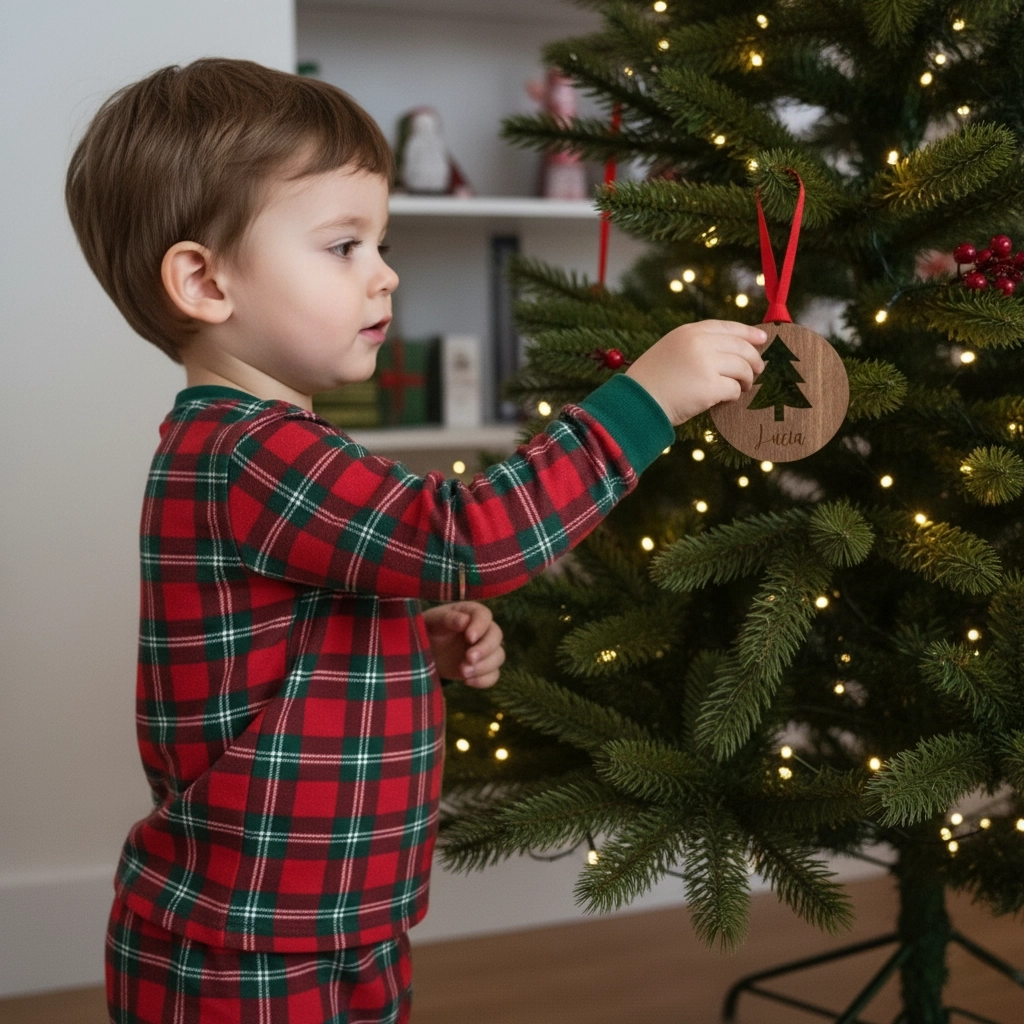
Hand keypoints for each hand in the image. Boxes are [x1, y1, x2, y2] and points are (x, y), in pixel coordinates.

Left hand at [422, 602, 504, 688]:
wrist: (424, 651)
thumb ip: (447, 619)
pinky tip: (466, 681)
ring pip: (498, 656)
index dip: (480, 626)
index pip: (484, 615)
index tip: (469, 637)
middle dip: (485, 649)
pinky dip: (483, 680)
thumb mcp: (433, 622)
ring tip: (463, 672)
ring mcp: (484, 649)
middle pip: (496, 636)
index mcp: (471, 613)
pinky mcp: (482, 667)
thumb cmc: (428, 630)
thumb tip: (464, 621)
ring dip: (484, 666)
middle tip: (469, 658)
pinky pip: (493, 675)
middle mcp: (483, 630)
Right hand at [626, 320, 768, 425]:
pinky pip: (735, 389)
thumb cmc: (652, 380)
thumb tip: (733, 350)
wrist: (637, 401)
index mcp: (689, 332)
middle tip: (757, 371)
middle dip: (754, 360)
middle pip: (742, 347)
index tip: (763, 338)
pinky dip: (734, 395)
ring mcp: (706, 364)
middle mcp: (699, 343)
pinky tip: (724, 399)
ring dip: (746, 380)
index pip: (727, 326)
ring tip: (742, 388)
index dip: (748, 332)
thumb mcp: (670, 350)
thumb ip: (696, 345)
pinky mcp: (711, 386)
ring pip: (743, 368)